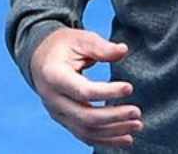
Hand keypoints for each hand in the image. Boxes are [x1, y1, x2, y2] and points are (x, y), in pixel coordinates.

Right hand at [30, 27, 142, 148]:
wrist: (40, 58)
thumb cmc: (62, 46)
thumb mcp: (79, 39)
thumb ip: (100, 47)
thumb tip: (122, 50)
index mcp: (53, 75)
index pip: (83, 91)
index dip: (108, 92)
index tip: (129, 87)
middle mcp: (52, 99)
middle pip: (85, 117)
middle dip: (114, 117)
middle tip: (136, 112)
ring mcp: (56, 113)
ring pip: (86, 131)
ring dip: (114, 132)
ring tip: (137, 125)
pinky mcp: (64, 120)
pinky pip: (85, 135)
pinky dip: (106, 140)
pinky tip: (126, 138)